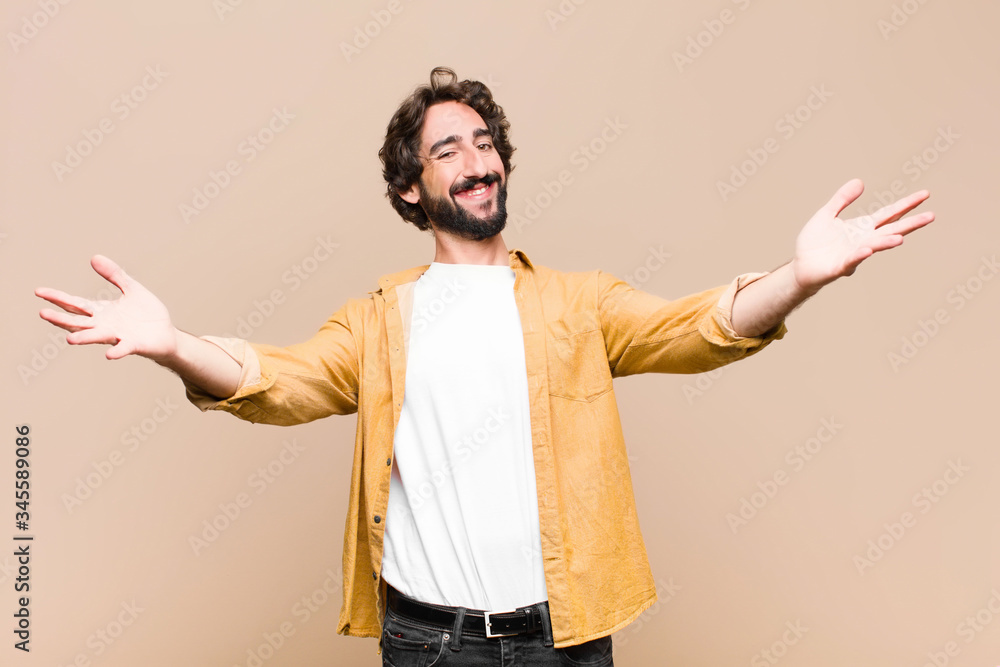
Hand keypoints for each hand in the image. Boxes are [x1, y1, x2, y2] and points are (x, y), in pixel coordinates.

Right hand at [35, 255, 177, 360]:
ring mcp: (118, 336)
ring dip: (84, 338)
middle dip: (61, 319)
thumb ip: (115, 275)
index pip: (75, 304)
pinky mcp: (134, 345)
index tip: (38, 291)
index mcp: (102, 312)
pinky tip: (109, 354)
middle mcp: (104, 325)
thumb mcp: (131, 289)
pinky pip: (124, 348)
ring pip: (96, 337)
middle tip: (43, 313)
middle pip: (78, 322)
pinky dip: (117, 351)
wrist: (166, 334)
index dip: (57, 298)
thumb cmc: (147, 314)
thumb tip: (94, 257)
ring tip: (69, 340)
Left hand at [790, 179, 934, 292]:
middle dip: (910, 224)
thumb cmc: (815, 242)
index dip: (906, 204)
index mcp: (862, 228)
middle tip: (931, 216)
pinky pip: (851, 261)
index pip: (889, 214)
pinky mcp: (840, 267)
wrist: (801, 265)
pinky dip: (859, 255)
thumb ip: (842, 199)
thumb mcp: (827, 214)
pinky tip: (866, 250)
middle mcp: (864, 241)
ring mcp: (854, 254)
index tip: (925, 194)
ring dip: (886, 243)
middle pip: (891, 230)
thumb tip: (860, 181)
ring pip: (874, 247)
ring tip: (901, 239)